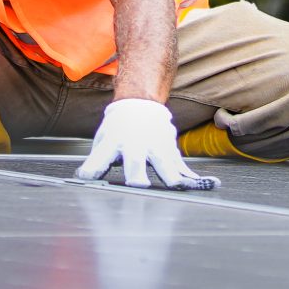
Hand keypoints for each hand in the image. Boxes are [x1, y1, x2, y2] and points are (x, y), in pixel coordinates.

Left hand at [76, 98, 218, 189]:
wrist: (141, 103)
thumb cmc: (119, 126)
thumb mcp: (104, 138)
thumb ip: (97, 158)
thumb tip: (84, 178)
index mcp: (114, 141)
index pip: (100, 156)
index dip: (92, 168)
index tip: (85, 178)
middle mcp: (135, 144)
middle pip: (135, 160)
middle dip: (136, 174)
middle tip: (138, 185)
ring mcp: (154, 146)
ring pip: (163, 162)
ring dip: (169, 174)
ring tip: (175, 185)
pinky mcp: (169, 150)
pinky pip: (181, 165)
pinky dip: (191, 177)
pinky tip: (203, 183)